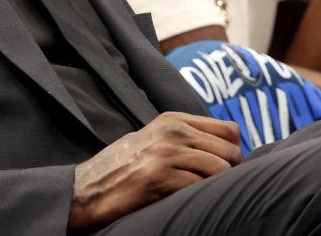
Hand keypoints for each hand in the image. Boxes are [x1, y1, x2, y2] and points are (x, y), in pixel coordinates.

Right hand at [69, 112, 241, 228]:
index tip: (224, 167)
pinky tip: (184, 199)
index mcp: (173, 120)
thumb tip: (226, 149)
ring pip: (219, 169)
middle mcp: (172, 132)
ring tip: (198, 192)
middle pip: (230, 151)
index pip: (229, 130)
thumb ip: (186, 137)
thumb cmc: (123, 168)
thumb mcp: (154, 138)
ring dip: (215, 186)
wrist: (87, 189)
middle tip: (214, 185)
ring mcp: (165, 154)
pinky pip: (200, 187)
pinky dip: (198, 196)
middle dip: (229, 172)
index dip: (233, 151)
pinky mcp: (159, 178)